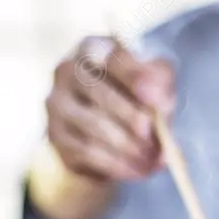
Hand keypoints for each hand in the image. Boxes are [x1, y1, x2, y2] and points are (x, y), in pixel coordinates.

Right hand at [46, 37, 175, 181]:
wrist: (108, 130)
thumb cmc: (135, 94)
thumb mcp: (155, 80)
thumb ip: (162, 83)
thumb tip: (160, 103)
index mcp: (93, 47)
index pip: (112, 57)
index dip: (136, 78)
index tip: (159, 100)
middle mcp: (67, 70)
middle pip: (101, 94)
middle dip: (134, 119)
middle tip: (159, 139)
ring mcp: (57, 104)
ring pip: (95, 127)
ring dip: (131, 148)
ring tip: (157, 161)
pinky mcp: (56, 136)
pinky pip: (88, 153)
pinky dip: (119, 164)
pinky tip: (140, 170)